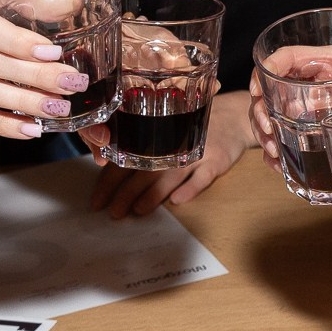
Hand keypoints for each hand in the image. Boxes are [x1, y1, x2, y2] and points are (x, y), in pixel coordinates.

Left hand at [84, 88, 249, 217]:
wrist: (235, 116)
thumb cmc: (192, 126)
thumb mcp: (167, 128)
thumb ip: (143, 146)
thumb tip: (109, 169)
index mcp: (155, 138)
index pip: (125, 160)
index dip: (108, 181)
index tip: (96, 201)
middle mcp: (173, 144)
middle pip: (145, 171)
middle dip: (126, 193)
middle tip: (113, 213)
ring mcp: (196, 152)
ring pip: (170, 176)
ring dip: (153, 194)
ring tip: (138, 210)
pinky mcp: (216, 160)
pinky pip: (202, 176)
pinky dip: (190, 188)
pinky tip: (177, 201)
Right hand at [249, 55, 331, 173]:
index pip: (291, 56)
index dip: (268, 68)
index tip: (260, 91)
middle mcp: (320, 81)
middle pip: (273, 86)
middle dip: (261, 109)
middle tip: (269, 133)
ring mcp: (315, 105)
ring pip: (274, 112)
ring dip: (266, 132)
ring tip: (273, 153)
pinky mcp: (317, 127)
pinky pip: (287, 134)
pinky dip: (278, 149)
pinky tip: (278, 164)